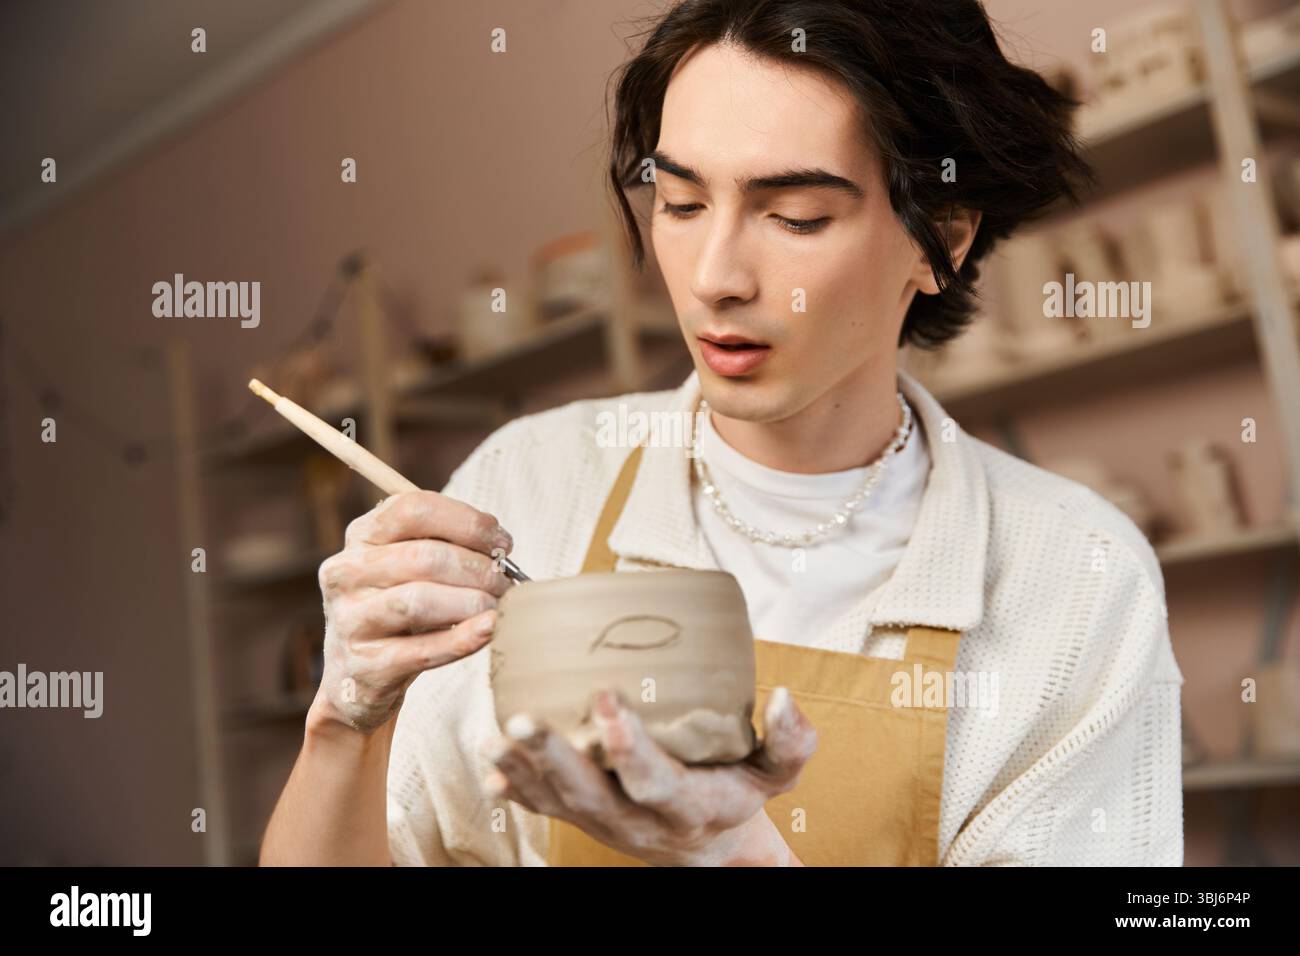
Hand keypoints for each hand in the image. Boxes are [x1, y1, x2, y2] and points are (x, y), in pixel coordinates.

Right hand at [310, 490, 514, 734]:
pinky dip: (464, 639)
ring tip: (496, 607)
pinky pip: (422, 650)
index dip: (468, 522)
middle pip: (424, 557)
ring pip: (419, 601)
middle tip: (505, 583)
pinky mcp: (365, 666)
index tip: (503, 542)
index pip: (413, 509)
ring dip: (472, 602)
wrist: (360, 674)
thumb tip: (500, 547)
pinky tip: (489, 628)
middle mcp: (346, 572)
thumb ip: (447, 544)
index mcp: (361, 535)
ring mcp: (350, 620)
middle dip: (478, 569)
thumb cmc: (399, 605)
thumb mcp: (410, 565)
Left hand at [483, 686, 816, 865]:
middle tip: (523, 719)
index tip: (606, 696)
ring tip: (494, 735)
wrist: (711, 848)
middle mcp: (639, 820)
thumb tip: (785, 696)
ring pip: (558, 801)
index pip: (653, 780)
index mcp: (688, 805)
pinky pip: (543, 807)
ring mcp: (605, 823)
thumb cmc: (737, 794)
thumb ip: (790, 742)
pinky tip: (492, 765)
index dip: (627, 744)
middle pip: (591, 794)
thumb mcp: (777, 776)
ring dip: (524, 768)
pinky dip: (516, 789)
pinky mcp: (582, 819)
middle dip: (554, 758)